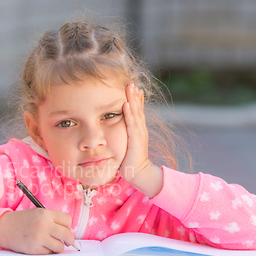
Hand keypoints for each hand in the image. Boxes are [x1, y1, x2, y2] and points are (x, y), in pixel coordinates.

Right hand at [0, 209, 74, 254]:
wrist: (4, 228)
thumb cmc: (24, 221)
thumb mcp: (38, 214)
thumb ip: (53, 221)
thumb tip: (70, 237)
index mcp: (45, 214)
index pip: (68, 221)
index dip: (68, 227)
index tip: (65, 230)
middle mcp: (44, 225)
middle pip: (68, 235)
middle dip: (69, 240)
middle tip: (66, 242)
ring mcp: (39, 237)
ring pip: (60, 247)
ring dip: (57, 247)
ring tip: (50, 244)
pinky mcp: (34, 249)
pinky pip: (49, 253)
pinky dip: (47, 251)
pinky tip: (39, 246)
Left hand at [121, 81, 163, 197]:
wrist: (137, 172)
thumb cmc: (129, 159)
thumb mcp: (127, 142)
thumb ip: (125, 133)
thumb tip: (117, 126)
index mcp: (138, 128)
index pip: (137, 110)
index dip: (135, 98)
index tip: (132, 85)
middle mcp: (140, 128)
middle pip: (137, 107)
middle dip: (134, 94)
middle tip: (131, 81)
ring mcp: (139, 133)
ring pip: (135, 112)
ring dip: (132, 99)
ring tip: (130, 87)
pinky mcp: (135, 139)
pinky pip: (132, 123)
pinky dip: (129, 113)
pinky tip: (126, 104)